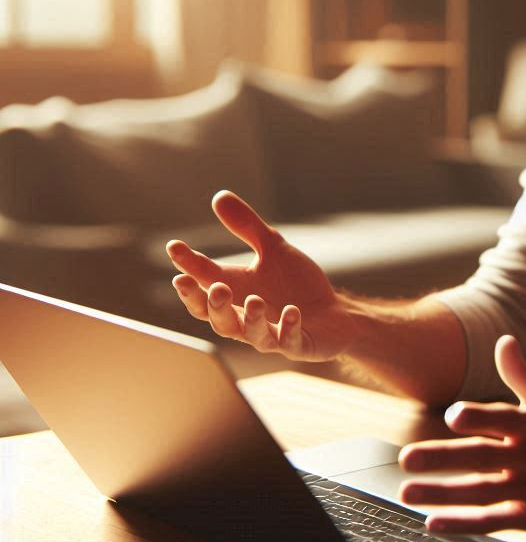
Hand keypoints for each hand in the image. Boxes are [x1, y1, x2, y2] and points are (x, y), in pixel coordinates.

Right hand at [166, 190, 353, 360]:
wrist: (334, 315)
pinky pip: (289, 341)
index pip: (204, 279)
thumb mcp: (273, 250)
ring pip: (251, 334)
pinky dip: (288, 328)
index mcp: (236, 291)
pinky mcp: (298, 344)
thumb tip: (219, 196)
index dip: (188, 265)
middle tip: (213, 287)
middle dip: (211, 305)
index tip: (175, 247)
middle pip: (218, 318)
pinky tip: (292, 311)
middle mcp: (247, 317)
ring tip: (255, 301)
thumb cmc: (296, 285)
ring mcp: (272, 334)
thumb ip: (247, 227)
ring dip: (251, 319)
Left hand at [398, 335, 525, 532]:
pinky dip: (461, 523)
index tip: (452, 416)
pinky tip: (432, 522)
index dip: (475, 416)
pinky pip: (490, 521)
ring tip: (407, 491)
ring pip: (478, 492)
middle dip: (441, 458)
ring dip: (441, 494)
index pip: (499, 418)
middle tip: (406, 459)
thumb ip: (520, 373)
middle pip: (479, 456)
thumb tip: (504, 340)